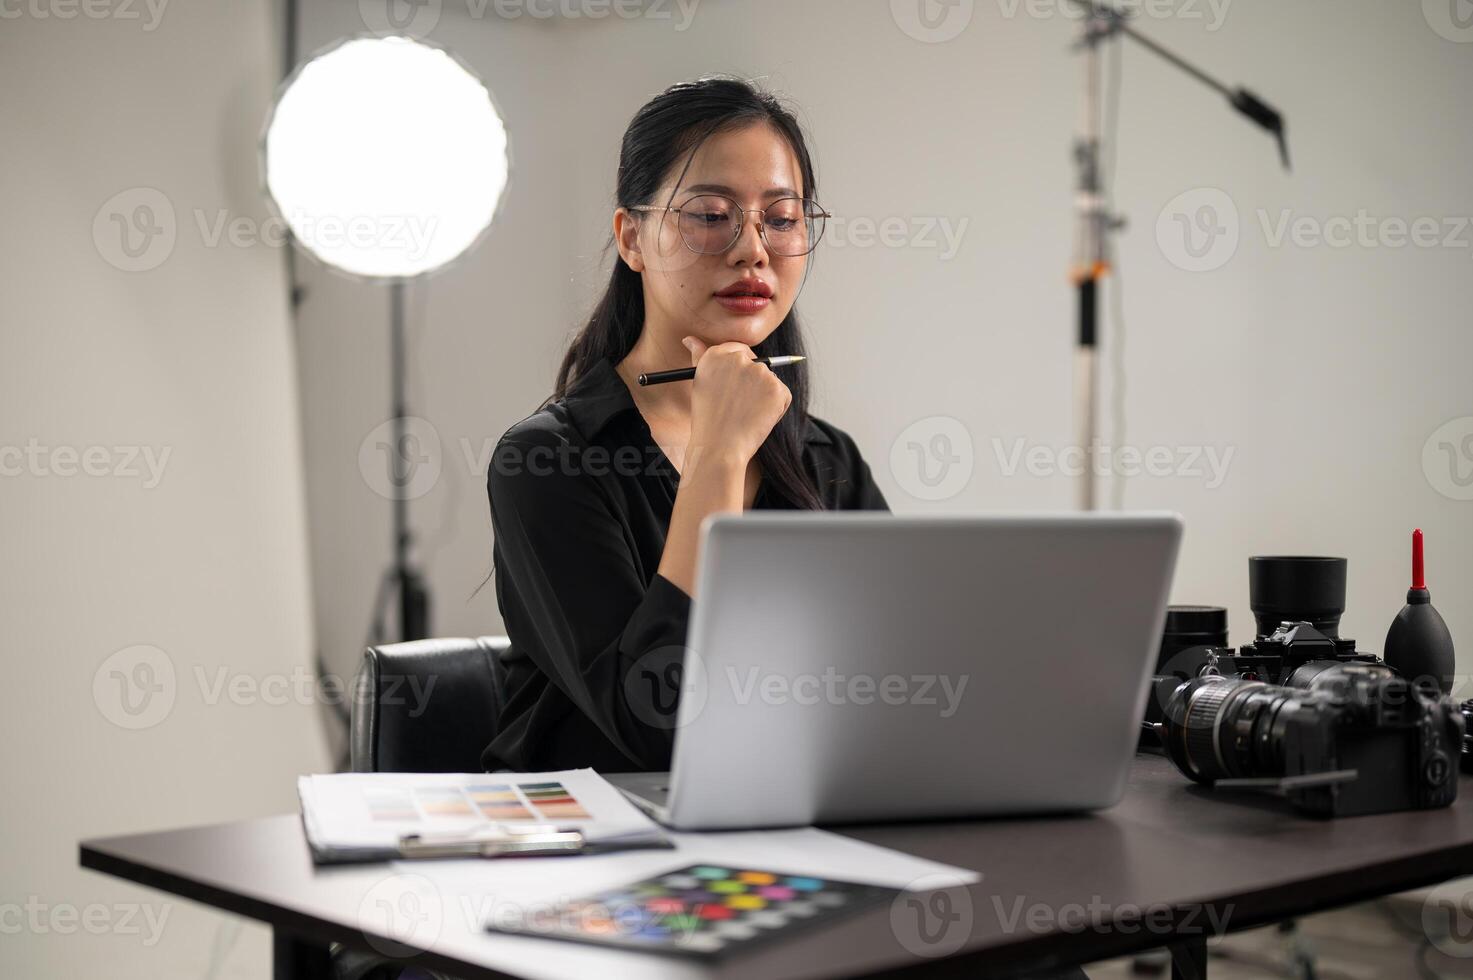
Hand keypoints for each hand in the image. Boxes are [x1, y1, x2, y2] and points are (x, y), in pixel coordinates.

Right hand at [681, 336, 792, 466]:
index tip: (736, 388)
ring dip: (764, 396)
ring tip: (745, 415)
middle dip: (753, 383)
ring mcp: (760, 373)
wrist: (719, 448)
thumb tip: (689, 339)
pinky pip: (782, 396)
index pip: (738, 351)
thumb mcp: (700, 384)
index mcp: (716, 355)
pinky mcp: (777, 389)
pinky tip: (758, 420)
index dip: (739, 372)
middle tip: (740, 406)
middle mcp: (738, 359)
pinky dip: (776, 409)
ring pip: (770, 381)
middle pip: (757, 364)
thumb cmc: (708, 419)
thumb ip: (699, 357)